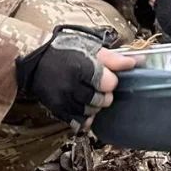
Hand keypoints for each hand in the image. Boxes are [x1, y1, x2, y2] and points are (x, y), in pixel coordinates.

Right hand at [16, 25, 135, 130]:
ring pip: (91, 113)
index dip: (110, 80)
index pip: (109, 83)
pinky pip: (77, 122)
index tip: (106, 76)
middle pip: (101, 100)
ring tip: (89, 95)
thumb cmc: (63, 50)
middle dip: (104, 95)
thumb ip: (113, 59)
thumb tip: (136, 63)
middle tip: (98, 87)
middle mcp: (71, 85)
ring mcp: (63, 100)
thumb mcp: (89, 48)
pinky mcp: (57, 110)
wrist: (33, 59)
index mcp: (81, 67)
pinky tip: (82, 108)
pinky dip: (84, 118)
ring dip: (94, 106)